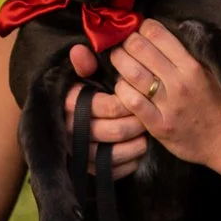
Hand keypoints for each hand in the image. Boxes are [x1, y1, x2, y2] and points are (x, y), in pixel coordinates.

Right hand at [64, 44, 151, 174]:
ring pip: (117, 152)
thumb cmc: (86, 95)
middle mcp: (71, 131)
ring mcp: (81, 153)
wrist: (71, 125)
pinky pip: (116, 170)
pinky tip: (138, 147)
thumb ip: (85, 64)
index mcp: (70, 105)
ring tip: (146, 130)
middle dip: (138, 122)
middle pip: (116, 130)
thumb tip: (79, 50)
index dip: (130, 101)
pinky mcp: (90, 169)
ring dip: (138, 142)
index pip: (109, 105)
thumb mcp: (84, 77)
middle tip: (149, 113)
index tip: (141, 94)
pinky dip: (132, 160)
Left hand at [106, 19, 220, 182]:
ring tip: (117, 61)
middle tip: (123, 44)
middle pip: (139, 49)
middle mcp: (181, 82)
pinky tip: (122, 87)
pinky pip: (131, 102)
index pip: (158, 33)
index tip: (141, 31)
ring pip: (131, 73)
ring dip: (118, 63)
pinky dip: (121, 91)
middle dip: (125, 42)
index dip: (143, 28)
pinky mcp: (159, 126)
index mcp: (196, 64)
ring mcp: (169, 105)